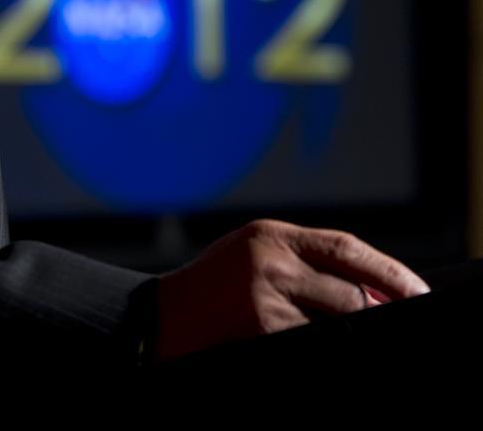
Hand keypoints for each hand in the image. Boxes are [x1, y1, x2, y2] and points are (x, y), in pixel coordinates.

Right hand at [154, 218, 429, 359]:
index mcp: (271, 235)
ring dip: (353, 331)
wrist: (159, 318)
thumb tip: (367, 292)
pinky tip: (317, 339)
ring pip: (338, 321)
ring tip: (351, 331)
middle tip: (397, 320)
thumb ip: (303, 267)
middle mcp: (270, 260)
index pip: (346, 248)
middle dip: (380, 310)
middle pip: (350, 289)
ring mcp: (264, 297)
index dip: (389, 270)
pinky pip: (310, 341)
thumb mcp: (254, 260)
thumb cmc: (211, 292)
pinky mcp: (260, 329)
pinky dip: (323, 342)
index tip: (419, 291)